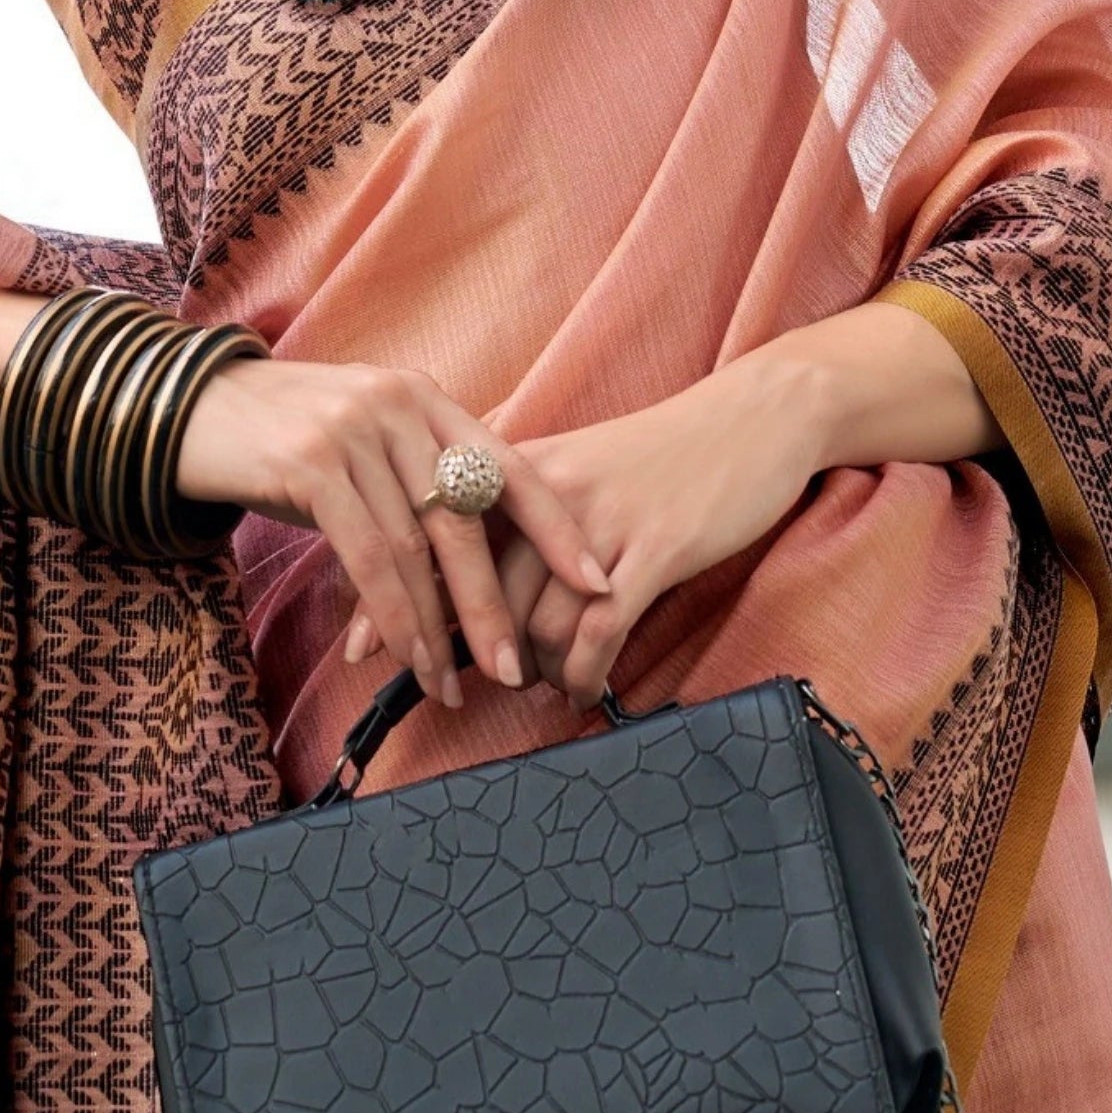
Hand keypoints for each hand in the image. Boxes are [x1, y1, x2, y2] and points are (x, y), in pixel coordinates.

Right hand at [175, 357, 610, 712]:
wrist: (189, 409)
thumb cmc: (284, 439)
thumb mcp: (362, 443)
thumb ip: (414, 480)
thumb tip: (468, 560)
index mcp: (424, 398)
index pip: (509, 465)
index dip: (557, 528)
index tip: (597, 582)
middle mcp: (399, 405)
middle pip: (466, 519)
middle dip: (495, 602)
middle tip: (517, 666)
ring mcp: (354, 431)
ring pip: (415, 549)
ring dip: (436, 627)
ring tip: (450, 684)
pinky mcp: (311, 463)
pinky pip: (367, 556)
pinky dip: (389, 614)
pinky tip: (398, 657)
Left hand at [350, 303, 985, 704]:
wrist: (751, 418)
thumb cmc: (658, 456)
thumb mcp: (574, 470)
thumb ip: (517, 515)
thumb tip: (465, 583)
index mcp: (516, 467)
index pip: (434, 539)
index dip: (393, 596)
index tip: (359, 649)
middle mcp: (545, 491)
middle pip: (475, 590)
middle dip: (458, 653)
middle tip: (446, 695)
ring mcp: (600, 520)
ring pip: (535, 620)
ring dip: (531, 669)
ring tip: (537, 686)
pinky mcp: (654, 547)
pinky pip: (600, 629)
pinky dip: (583, 673)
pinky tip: (584, 688)